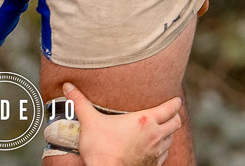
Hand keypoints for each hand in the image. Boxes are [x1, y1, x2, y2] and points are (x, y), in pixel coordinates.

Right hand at [62, 83, 183, 165]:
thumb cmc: (100, 149)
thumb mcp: (89, 122)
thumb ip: (79, 102)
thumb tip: (68, 86)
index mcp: (145, 121)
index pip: (170, 108)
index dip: (175, 103)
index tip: (175, 100)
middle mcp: (155, 135)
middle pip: (176, 123)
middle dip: (174, 116)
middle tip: (170, 113)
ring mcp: (156, 152)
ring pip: (171, 139)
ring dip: (168, 133)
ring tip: (161, 130)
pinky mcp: (153, 165)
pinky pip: (165, 155)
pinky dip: (162, 149)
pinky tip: (154, 148)